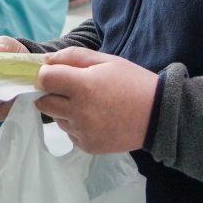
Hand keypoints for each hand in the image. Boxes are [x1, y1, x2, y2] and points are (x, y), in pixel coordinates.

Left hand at [35, 47, 158, 154]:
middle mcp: (78, 112)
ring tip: (88, 103)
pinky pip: (69, 133)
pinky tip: (95, 118)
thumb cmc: (132, 82)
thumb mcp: (105, 60)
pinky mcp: (87, 146)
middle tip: (71, 88)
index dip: (47, 74)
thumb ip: (73, 56)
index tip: (56, 73)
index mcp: (82, 86)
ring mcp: (82, 132)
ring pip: (56, 118)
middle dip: (51, 93)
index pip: (44, 79)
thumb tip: (45, 61)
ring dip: (64, 110)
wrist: (158, 115)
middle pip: (44, 102)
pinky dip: (75, 125)